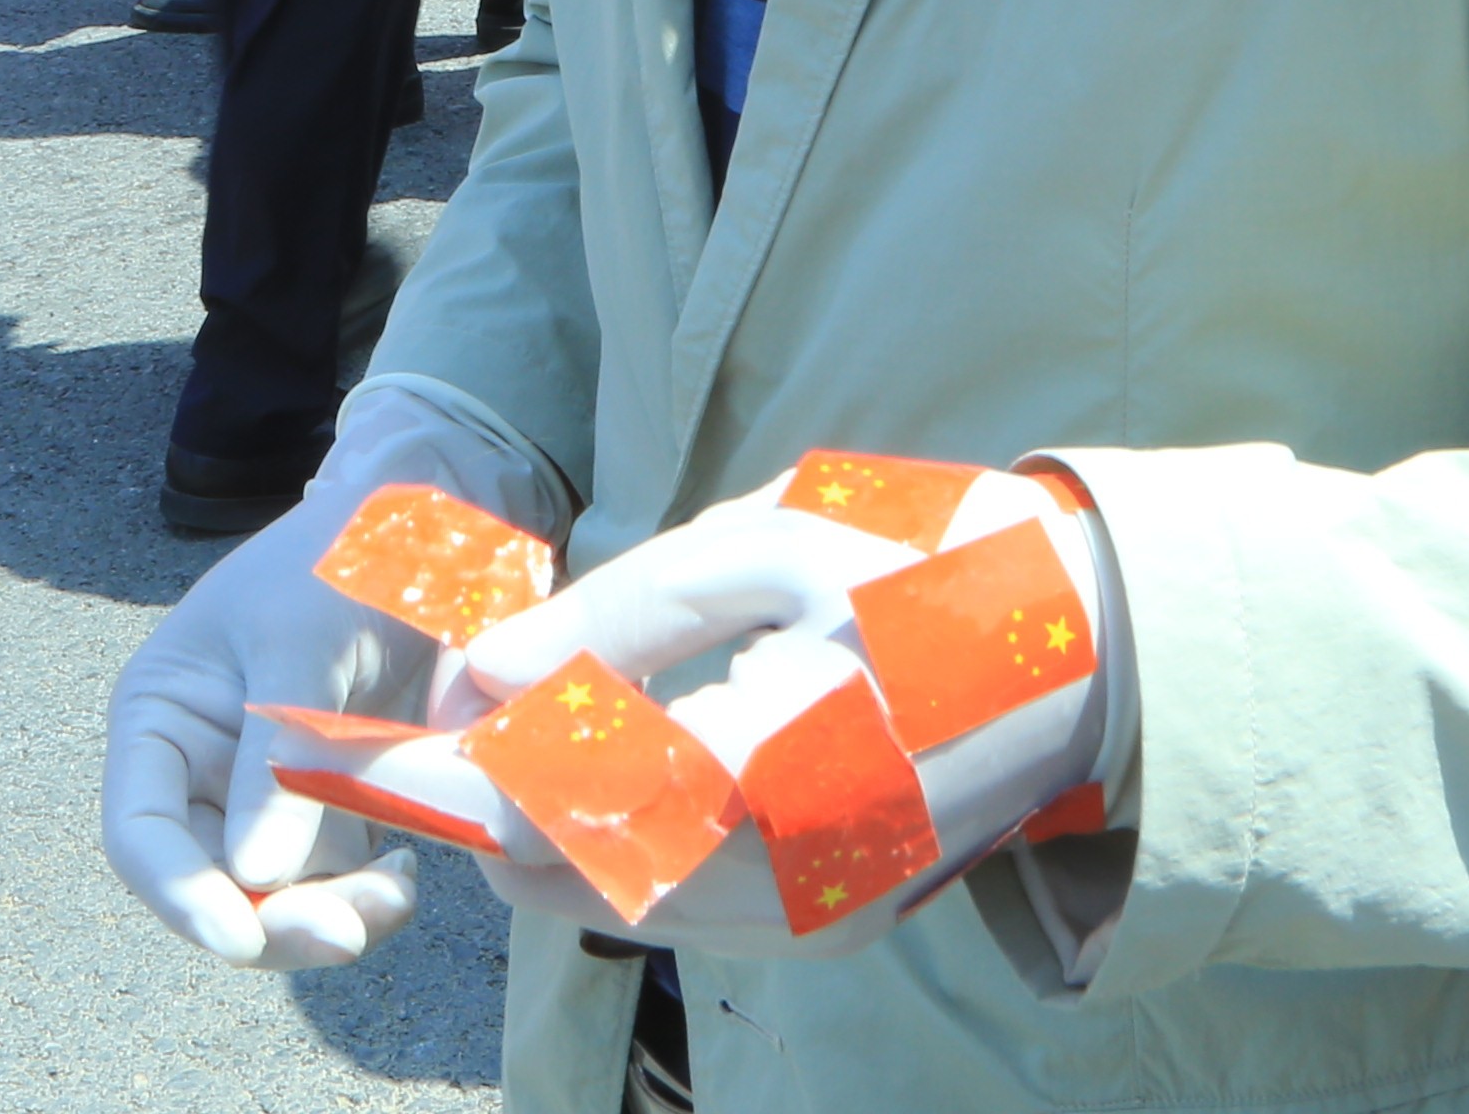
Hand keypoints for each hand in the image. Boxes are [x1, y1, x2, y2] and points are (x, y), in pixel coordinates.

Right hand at [106, 386, 567, 972]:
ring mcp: (271, 794)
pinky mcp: (335, 806)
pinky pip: (339, 880)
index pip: (142, 835)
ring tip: (397, 890)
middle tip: (344, 933)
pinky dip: (369, 894)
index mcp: (163, 718)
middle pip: (212, 884)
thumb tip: (252, 876)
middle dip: (270, 922)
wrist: (435, 522)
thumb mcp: (304, 637)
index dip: (180, 896)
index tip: (241, 935)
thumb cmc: (346, 553)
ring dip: (331, 916)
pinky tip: (408, 866)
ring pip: (280, 898)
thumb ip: (277, 748)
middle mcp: (205, 769)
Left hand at [399, 455, 1123, 961]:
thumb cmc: (936, 562)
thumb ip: (616, 615)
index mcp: (767, 768)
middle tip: (410, 740)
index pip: (557, 802)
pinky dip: (614, 857)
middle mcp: (784, 876)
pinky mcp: (832, 924)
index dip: (449, 778)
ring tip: (485, 750)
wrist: (1101, 647)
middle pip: (575, 874)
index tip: (367, 743)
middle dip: (474, 811)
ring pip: (622, 903)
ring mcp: (813, 917)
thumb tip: (484, 672)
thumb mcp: (770, 544)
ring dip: (535, 838)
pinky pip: (685, 908)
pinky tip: (586, 785)